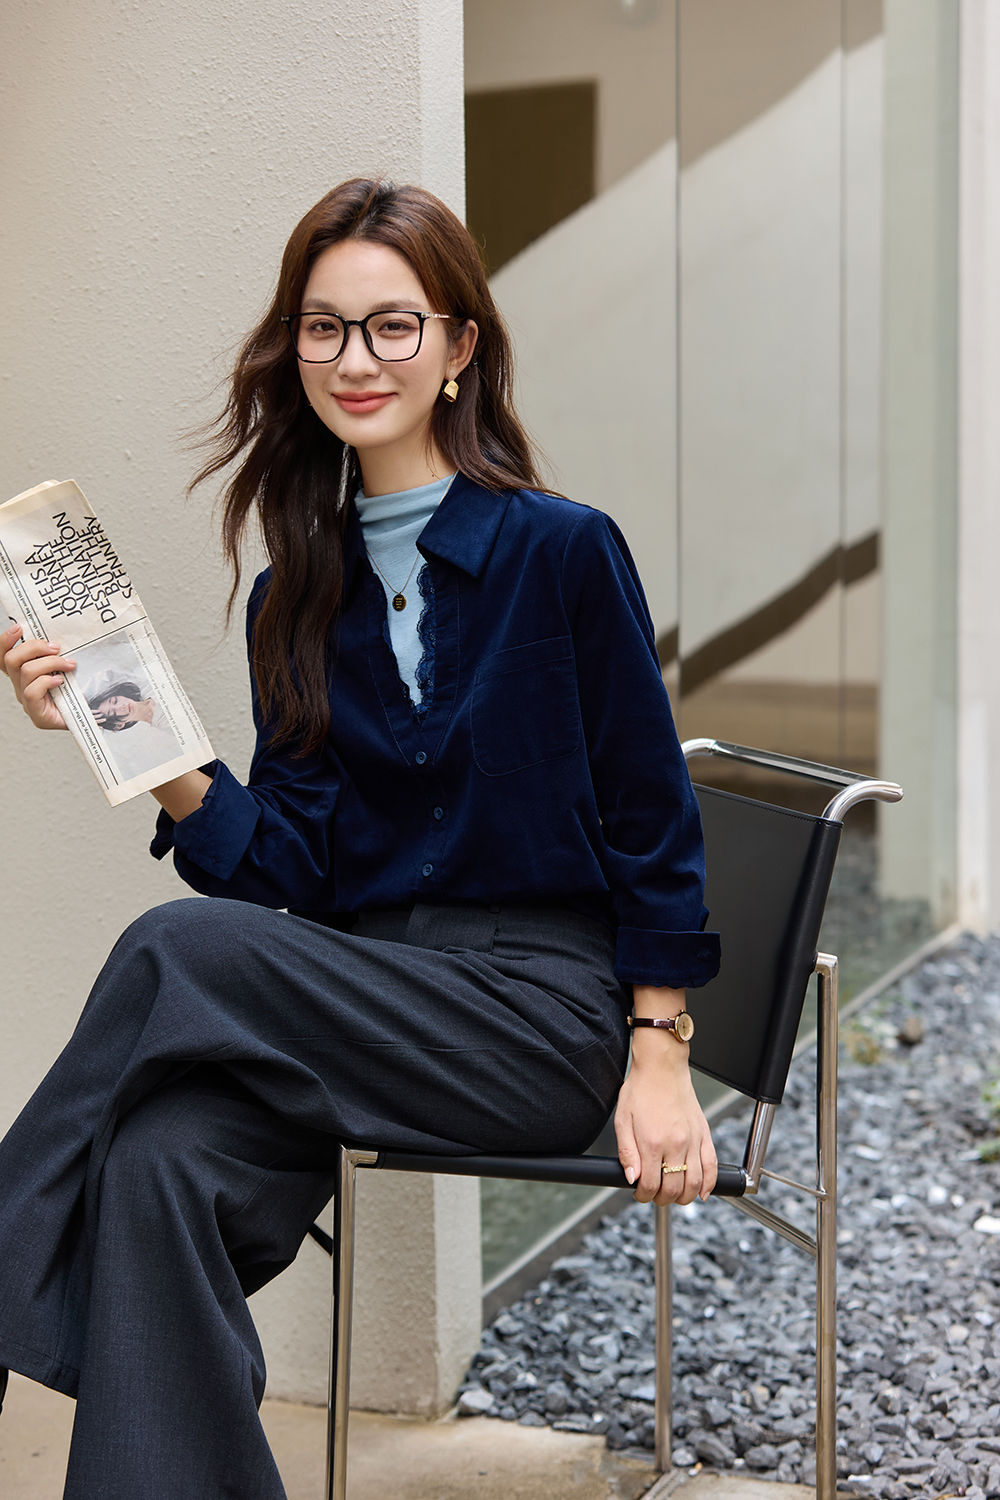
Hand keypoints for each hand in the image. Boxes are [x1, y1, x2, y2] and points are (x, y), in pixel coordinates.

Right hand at [0, 624, 75, 730]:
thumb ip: (55, 655)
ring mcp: (27, 701)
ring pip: (26, 671)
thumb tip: (56, 639)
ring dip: (50, 662)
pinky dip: (47, 681)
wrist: (88, 717)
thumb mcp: (65, 668)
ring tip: (68, 665)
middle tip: (56, 648)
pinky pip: (32, 691)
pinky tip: (60, 681)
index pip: (4, 657)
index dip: (5, 641)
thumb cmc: (77, 692)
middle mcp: (20, 687)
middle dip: (34, 647)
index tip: (19, 628)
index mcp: (23, 675)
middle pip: (11, 659)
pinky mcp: (36, 714)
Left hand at [614, 985, 716, 1207]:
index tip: (639, 1193)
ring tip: (674, 1196)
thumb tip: (631, 1178)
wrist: (662, 1067)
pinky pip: (712, 1166)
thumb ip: (627, 1153)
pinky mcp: (704, 1134)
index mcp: (652, 1142)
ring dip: (684, 1198)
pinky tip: (701, 1193)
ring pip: (694, 1183)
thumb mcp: (622, 1120)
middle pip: (673, 1189)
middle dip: (661, 1199)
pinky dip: (708, 1184)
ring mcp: (693, 1140)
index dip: (642, 1195)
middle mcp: (675, 1144)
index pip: (649, 1185)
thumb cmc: (641, 1090)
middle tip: (654, 1195)